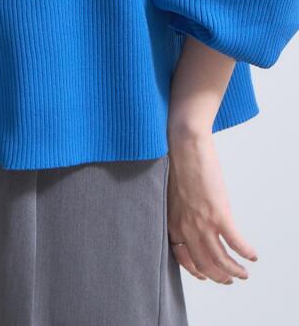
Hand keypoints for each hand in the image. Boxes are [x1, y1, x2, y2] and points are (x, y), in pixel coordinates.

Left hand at [166, 126, 258, 283]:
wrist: (184, 145)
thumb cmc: (179, 163)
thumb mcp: (173, 194)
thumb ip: (181, 211)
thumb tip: (193, 219)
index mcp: (173, 222)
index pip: (183, 258)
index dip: (196, 270)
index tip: (206, 275)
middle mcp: (186, 227)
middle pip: (203, 264)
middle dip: (218, 276)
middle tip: (229, 279)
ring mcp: (202, 222)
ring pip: (220, 260)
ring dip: (234, 270)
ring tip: (244, 273)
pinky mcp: (219, 213)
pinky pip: (235, 242)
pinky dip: (245, 252)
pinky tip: (253, 255)